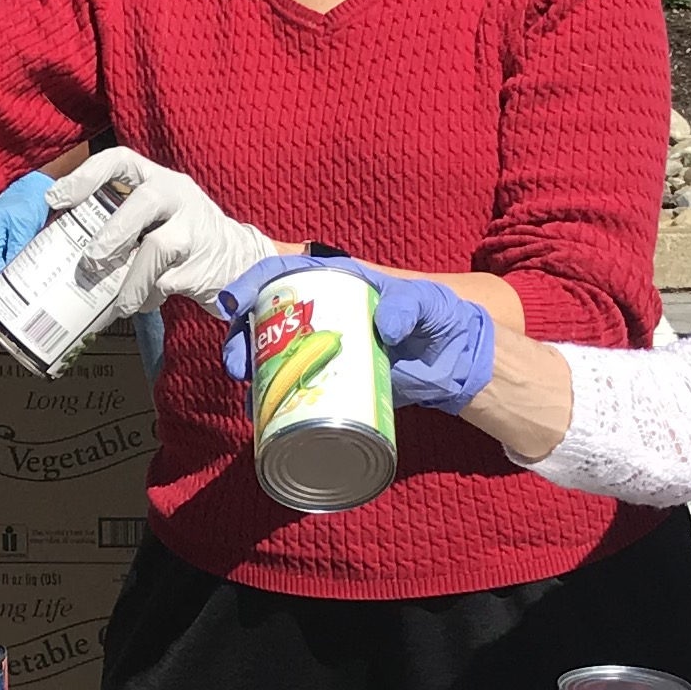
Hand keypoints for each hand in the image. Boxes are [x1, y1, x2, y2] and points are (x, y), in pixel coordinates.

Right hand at [0, 171, 57, 276]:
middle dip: (0, 269)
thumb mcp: (26, 230)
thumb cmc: (30, 201)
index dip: (0, 272)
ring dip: (0, 263)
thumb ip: (17, 252)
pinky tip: (11, 256)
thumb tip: (12, 272)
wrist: (33, 187)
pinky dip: (0, 255)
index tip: (12, 281)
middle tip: (16, 278)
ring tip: (15, 266)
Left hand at [60, 147, 276, 307]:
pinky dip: (147, 296)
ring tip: (118, 302)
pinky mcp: (203, 264)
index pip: (121, 160)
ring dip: (131, 278)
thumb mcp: (155, 216)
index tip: (56, 199)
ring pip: (159, 247)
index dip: (86, 175)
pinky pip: (167, 282)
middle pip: (146, 201)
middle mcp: (178, 196)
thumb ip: (120, 221)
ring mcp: (195, 229)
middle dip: (114, 231)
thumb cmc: (180, 236)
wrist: (239, 261)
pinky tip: (140, 302)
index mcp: (158, 179)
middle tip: (91, 259)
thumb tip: (66, 247)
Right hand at [214, 253, 500, 410]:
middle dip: (241, 340)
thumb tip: (384, 330)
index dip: (252, 284)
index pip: (283, 274)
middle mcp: (321, 314)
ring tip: (247, 394)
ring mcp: (322, 350)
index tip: (234, 303)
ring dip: (250, 374)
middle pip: (265, 320)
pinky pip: (292, 389)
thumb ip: (408, 308)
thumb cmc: (439, 319)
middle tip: (238, 364)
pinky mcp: (331, 382)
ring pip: (271, 357)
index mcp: (336, 283)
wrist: (455, 362)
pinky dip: (272, 402)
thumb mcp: (428, 304)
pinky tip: (262, 415)